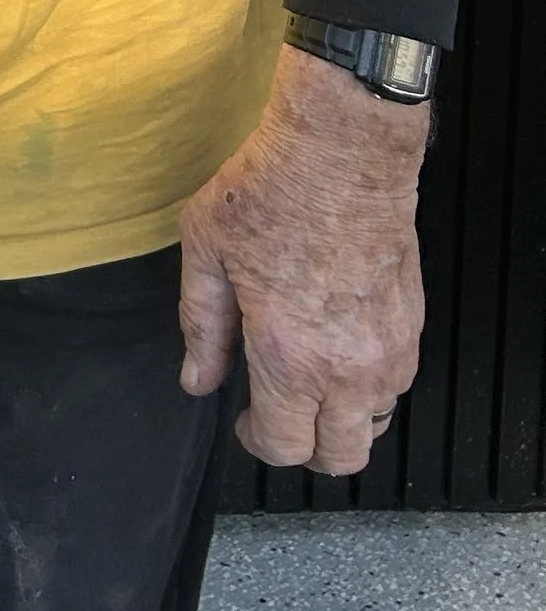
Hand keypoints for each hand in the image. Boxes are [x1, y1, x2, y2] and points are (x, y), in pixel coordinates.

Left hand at [178, 43, 429, 473]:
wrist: (342, 152)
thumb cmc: (269, 192)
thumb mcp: (206, 252)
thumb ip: (201, 325)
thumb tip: (197, 380)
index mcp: (289, 357)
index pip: (282, 446)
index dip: (256, 442)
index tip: (243, 417)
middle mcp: (346, 368)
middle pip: (341, 458)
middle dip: (304, 448)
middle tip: (278, 412)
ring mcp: (388, 351)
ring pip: (374, 425)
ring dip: (342, 419)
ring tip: (310, 381)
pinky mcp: (413, 327)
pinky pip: (398, 386)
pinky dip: (371, 388)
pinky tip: (341, 351)